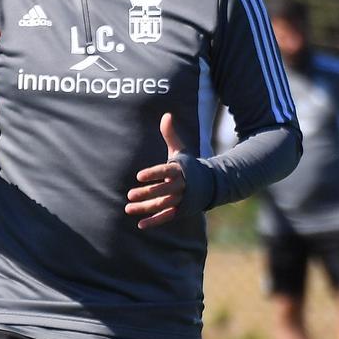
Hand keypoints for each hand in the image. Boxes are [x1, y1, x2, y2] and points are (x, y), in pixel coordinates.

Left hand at [125, 113, 186, 228]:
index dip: (153, 173)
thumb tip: (167, 114)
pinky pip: (167, 217)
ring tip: (127, 208)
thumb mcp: (180, 150)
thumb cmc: (188, 165)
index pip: (165, 171)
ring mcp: (182, 199)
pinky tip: (140, 225)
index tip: (139, 176)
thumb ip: (171, 135)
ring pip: (162, 205)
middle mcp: (181, 186)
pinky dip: (155, 221)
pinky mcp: (181, 210)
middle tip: (129, 195)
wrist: (210, 184)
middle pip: (163, 190)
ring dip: (145, 208)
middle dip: (147, 193)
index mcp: (180, 170)